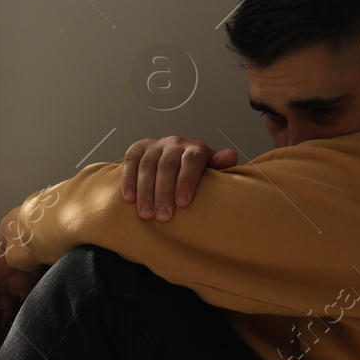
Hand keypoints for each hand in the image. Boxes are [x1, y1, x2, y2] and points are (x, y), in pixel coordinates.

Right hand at [120, 136, 238, 219]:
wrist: (177, 156)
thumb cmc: (195, 170)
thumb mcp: (210, 169)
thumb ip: (219, 165)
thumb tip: (231, 156)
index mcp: (194, 148)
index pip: (191, 160)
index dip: (187, 181)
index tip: (183, 202)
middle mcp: (174, 143)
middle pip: (167, 165)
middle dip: (164, 192)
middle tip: (163, 216)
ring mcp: (154, 145)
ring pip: (147, 166)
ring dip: (145, 191)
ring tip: (146, 214)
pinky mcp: (137, 148)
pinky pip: (130, 162)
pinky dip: (128, 180)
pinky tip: (130, 198)